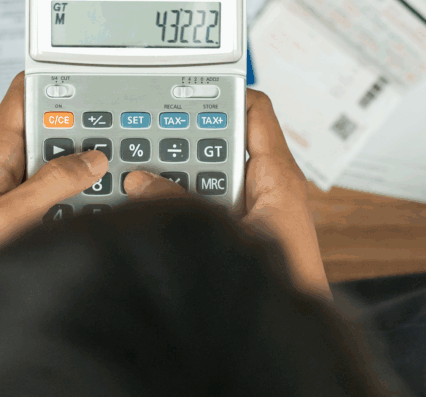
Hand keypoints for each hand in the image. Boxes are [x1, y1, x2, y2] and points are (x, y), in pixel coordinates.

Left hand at [0, 73, 107, 345]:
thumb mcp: (8, 219)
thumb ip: (50, 185)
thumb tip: (91, 159)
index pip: (25, 93)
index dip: (57, 81)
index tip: (93, 82)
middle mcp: (1, 161)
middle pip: (49, 124)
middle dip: (82, 127)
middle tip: (118, 134)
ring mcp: (10, 184)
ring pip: (55, 157)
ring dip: (82, 164)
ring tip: (112, 170)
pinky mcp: (17, 207)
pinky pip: (53, 187)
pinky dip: (75, 190)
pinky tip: (94, 202)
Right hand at [123, 89, 330, 297]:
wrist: (285, 337)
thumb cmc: (280, 284)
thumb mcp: (225, 233)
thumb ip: (182, 204)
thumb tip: (140, 182)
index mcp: (278, 175)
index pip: (255, 110)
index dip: (222, 92)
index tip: (184, 87)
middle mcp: (269, 186)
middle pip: (223, 139)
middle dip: (186, 135)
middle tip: (148, 131)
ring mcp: (255, 209)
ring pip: (210, 172)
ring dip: (178, 171)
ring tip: (141, 168)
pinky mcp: (242, 231)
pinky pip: (209, 200)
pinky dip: (182, 198)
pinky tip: (153, 205)